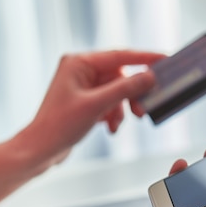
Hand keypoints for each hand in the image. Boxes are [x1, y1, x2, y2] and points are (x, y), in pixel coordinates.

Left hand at [24, 50, 163, 164]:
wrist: (40, 150)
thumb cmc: (59, 125)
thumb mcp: (97, 105)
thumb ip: (125, 89)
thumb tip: (150, 77)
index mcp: (78, 63)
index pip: (120, 56)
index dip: (145, 58)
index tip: (164, 60)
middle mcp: (81, 70)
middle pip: (120, 76)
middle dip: (131, 96)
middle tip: (142, 111)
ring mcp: (83, 86)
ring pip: (117, 92)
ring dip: (122, 109)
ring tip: (118, 124)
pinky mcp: (86, 101)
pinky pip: (110, 102)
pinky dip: (114, 115)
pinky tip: (109, 128)